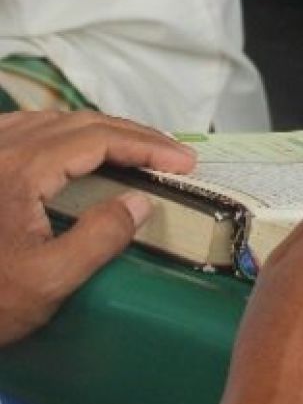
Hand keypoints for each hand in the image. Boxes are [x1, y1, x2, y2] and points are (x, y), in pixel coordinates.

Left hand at [0, 110, 195, 344]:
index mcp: (21, 169)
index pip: (98, 139)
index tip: (183, 161)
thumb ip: (99, 238)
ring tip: (136, 150)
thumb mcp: (47, 282)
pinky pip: (26, 130)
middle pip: (79, 122)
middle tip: (171, 155)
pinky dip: (64, 133)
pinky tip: (77, 149)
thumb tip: (139, 202)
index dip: (147, 145)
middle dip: (131, 134)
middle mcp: (1, 147)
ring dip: (100, 131)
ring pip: (52, 121)